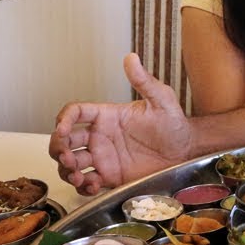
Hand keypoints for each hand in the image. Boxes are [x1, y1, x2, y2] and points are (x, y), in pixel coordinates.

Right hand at [49, 53, 194, 194]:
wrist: (186, 151)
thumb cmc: (174, 124)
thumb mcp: (162, 100)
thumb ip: (144, 81)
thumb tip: (131, 57)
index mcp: (106, 117)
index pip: (75, 113)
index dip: (63, 119)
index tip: (62, 129)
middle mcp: (100, 137)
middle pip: (64, 140)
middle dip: (58, 148)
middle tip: (67, 157)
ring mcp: (103, 158)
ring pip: (70, 163)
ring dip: (66, 170)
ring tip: (77, 175)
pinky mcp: (110, 176)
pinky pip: (86, 183)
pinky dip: (82, 186)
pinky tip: (90, 186)